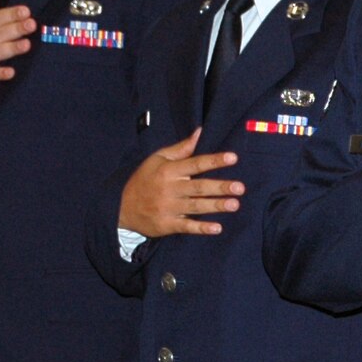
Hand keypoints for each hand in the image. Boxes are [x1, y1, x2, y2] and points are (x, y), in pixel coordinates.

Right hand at [119, 129, 243, 238]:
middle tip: (240, 187)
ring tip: (234, 204)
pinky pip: (187, 226)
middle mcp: (170, 189)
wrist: (121, 207)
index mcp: (169, 170)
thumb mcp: (157, 159)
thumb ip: (181, 148)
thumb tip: (199, 132)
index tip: (233, 158)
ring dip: (215, 206)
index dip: (214, 161)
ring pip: (196, 206)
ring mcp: (169, 208)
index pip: (195, 163)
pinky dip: (201, 228)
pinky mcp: (167, 224)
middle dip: (219, 187)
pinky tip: (217, 228)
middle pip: (198, 187)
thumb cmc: (144, 179)